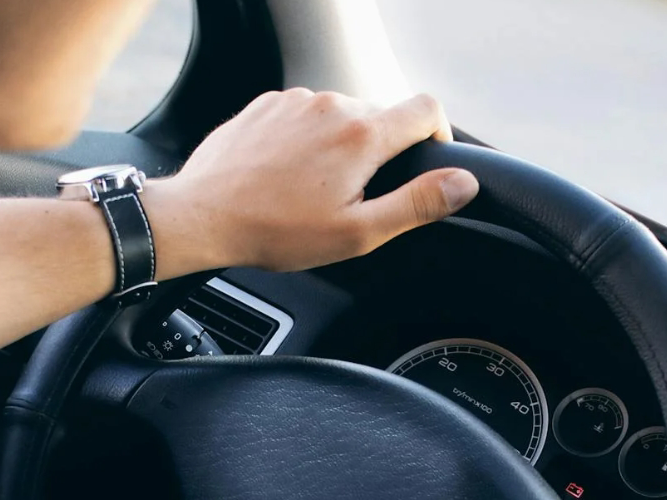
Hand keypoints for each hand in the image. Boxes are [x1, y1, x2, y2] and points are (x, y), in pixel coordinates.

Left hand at [144, 89, 478, 277]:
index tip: (427, 164)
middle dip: (380, 155)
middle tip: (354, 200)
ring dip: (341, 149)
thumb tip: (463, 183)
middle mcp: (332, 104)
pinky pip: (306, 116)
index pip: (427, 110)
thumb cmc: (277, 231)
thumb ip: (417, 204)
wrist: (202, 215)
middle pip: (382, 117)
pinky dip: (308, 142)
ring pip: (342, 117)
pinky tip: (288, 177)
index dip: (438, 137)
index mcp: (362, 135)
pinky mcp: (268, 104)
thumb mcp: (358, 232)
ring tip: (314, 192)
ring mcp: (296, 100)